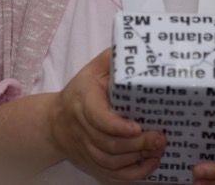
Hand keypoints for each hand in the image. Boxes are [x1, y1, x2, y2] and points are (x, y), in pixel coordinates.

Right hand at [0, 48, 164, 180]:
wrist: (55, 122)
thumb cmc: (81, 91)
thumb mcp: (94, 69)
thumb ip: (113, 58)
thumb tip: (138, 44)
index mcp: (83, 103)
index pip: (98, 119)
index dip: (117, 126)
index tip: (137, 126)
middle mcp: (83, 130)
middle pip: (109, 144)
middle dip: (137, 144)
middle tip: (159, 136)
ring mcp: (87, 150)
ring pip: (112, 162)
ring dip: (137, 158)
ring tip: (159, 147)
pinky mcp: (93, 165)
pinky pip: (113, 176)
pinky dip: (134, 174)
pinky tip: (151, 162)